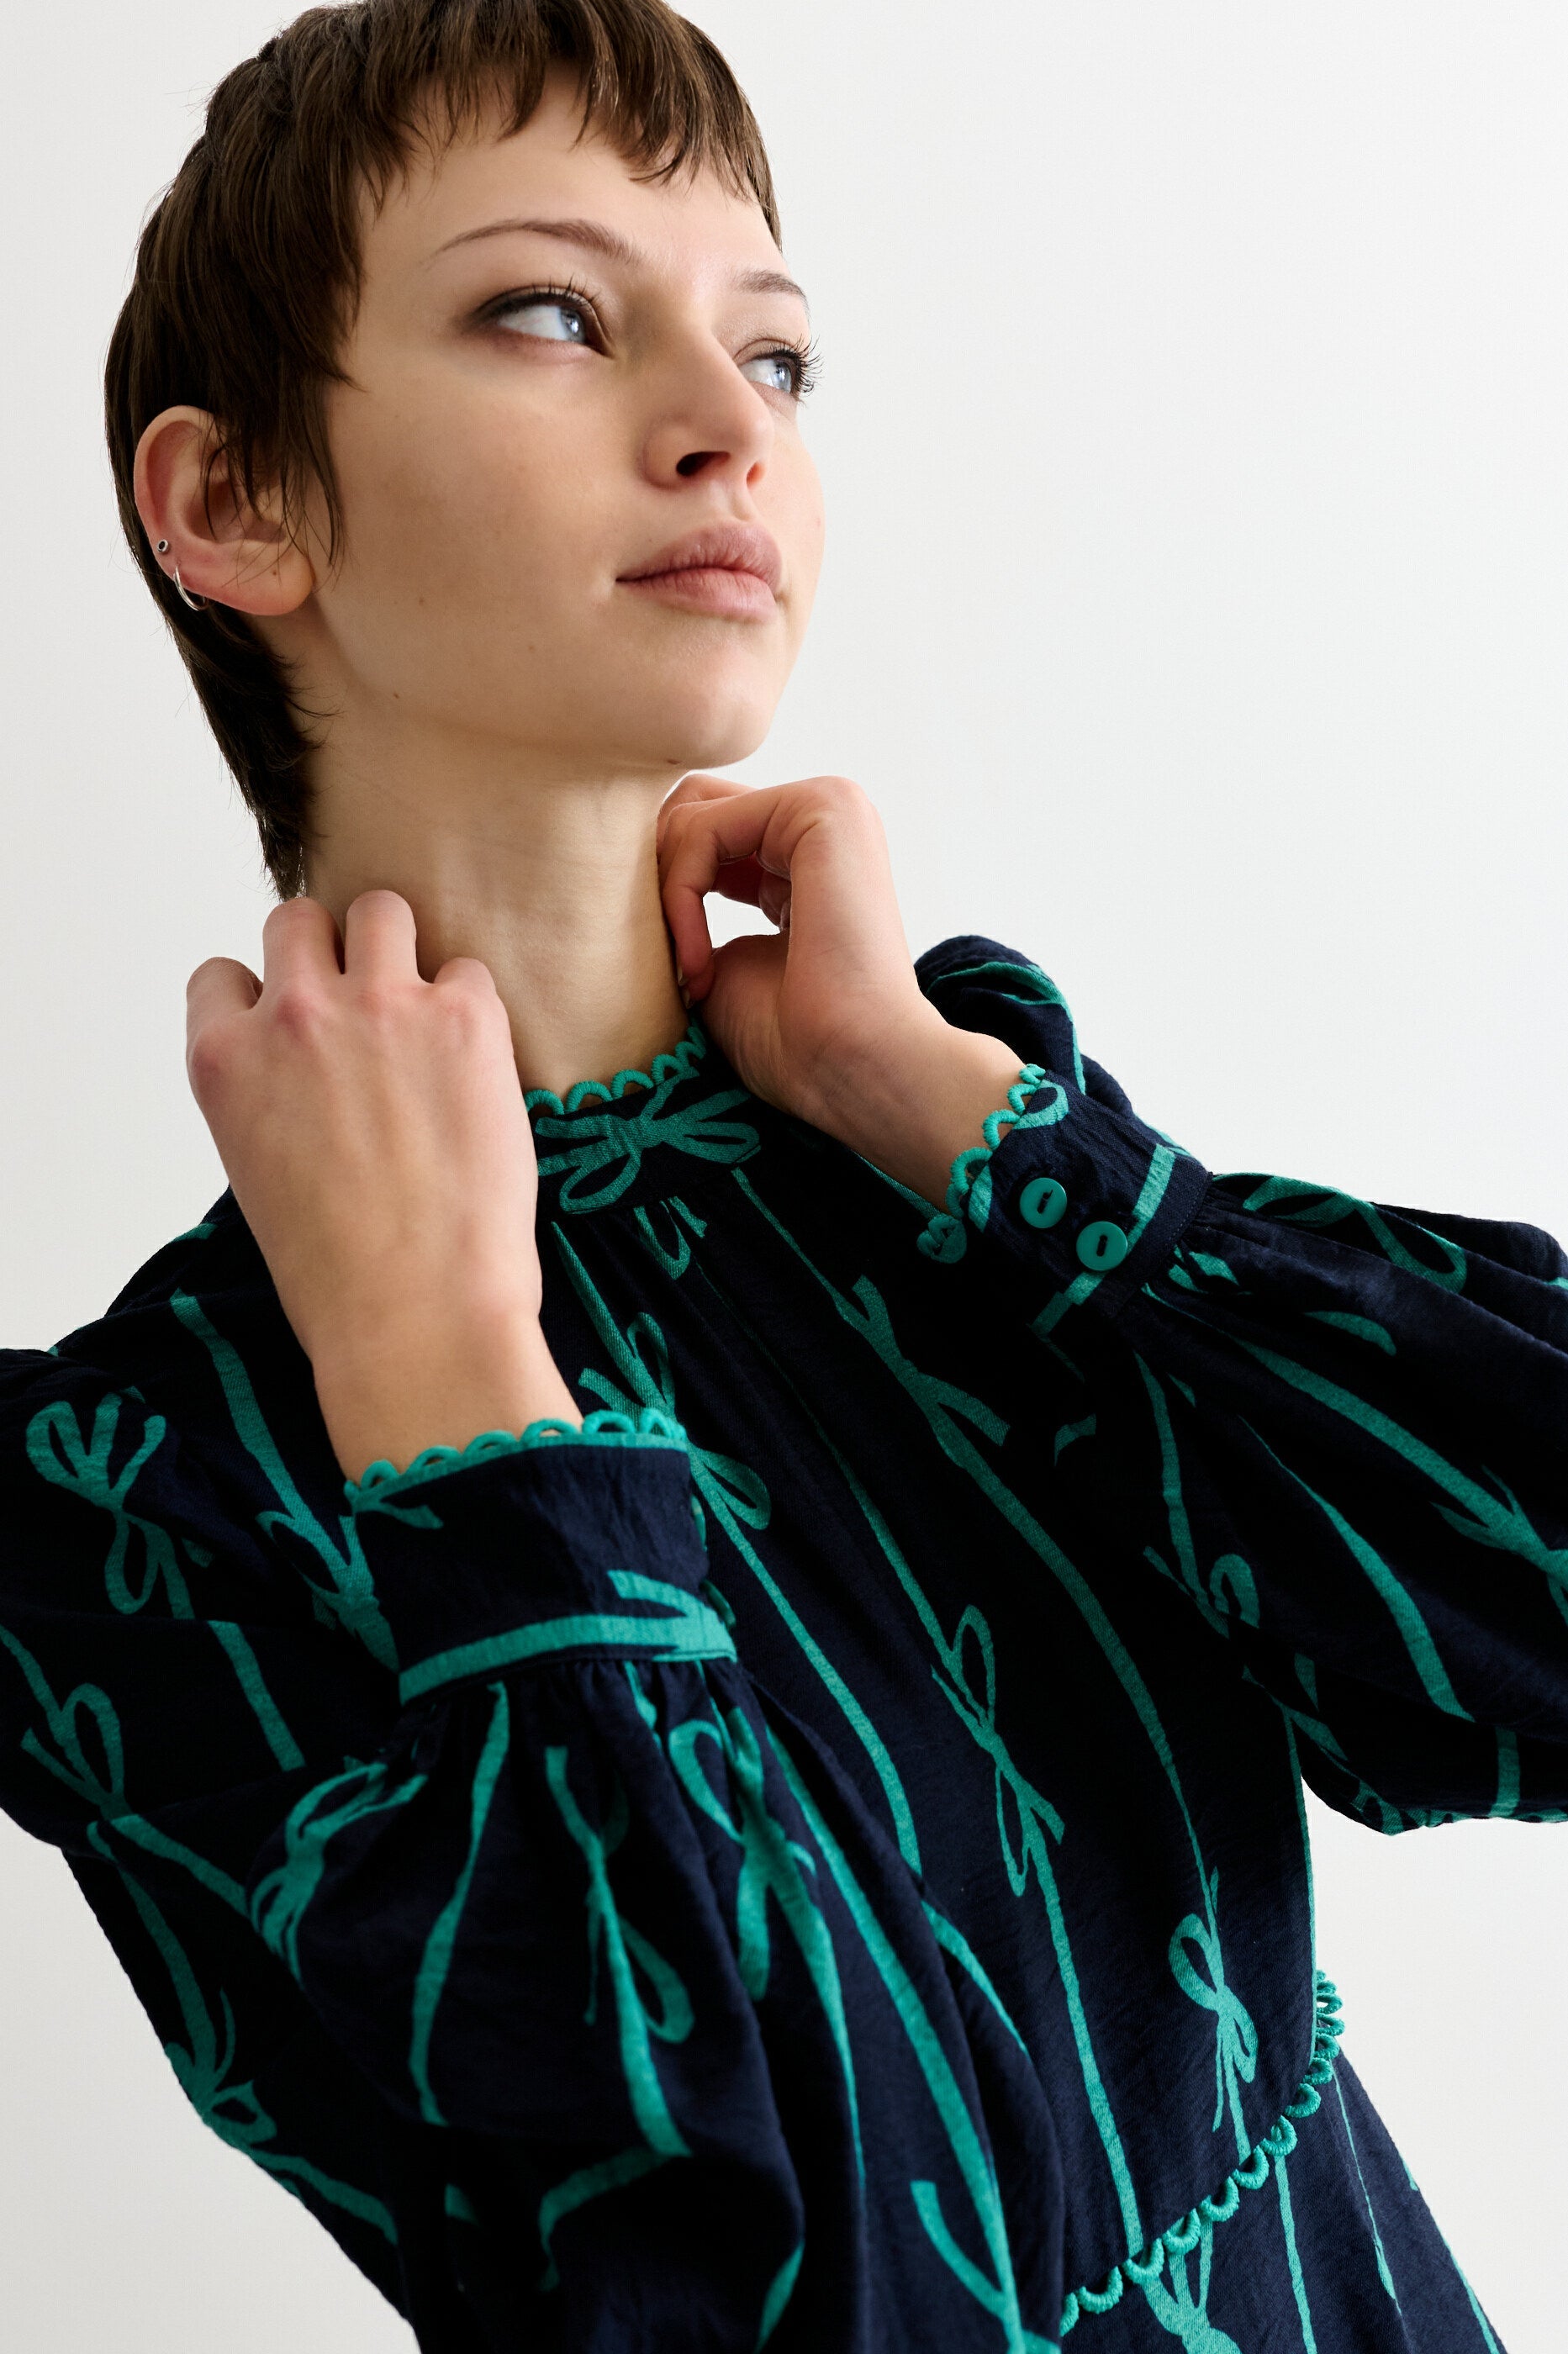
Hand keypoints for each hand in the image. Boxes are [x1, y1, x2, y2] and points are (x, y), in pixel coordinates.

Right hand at [185, 892, 576, 1477]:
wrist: (417, 1318)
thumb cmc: (339, 1276)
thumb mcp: (259, 1172)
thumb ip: (270, 1095)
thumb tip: (311, 1068)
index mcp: (224, 1060)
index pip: (221, 974)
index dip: (262, 1001)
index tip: (294, 1039)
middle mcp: (291, 1015)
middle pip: (296, 921)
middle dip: (329, 958)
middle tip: (367, 1017)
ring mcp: (379, 1005)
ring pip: (381, 909)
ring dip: (400, 951)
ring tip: (424, 1017)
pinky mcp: (463, 1017)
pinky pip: (468, 971)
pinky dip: (473, 1009)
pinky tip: (479, 1068)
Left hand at [658, 773, 1023, 1204]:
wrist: (853, 1069)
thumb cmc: (792, 1041)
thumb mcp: (722, 961)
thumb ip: (690, 908)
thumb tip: (635, 874)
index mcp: (808, 855)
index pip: (702, 833)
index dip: (667, 897)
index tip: (679, 979)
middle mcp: (824, 821)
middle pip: (691, 806)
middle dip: (658, 878)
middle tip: (669, 958)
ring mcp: (830, 805)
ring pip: (690, 815)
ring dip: (667, 897)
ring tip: (689, 969)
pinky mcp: (823, 807)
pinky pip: (703, 829)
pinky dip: (681, 896)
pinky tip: (700, 964)